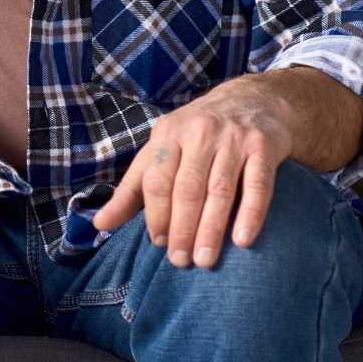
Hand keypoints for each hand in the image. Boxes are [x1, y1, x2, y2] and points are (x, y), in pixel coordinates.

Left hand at [92, 75, 295, 268]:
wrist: (252, 100)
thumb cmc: (198, 134)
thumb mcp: (160, 150)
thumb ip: (132, 188)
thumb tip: (100, 224)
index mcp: (168, 133)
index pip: (157, 180)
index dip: (156, 214)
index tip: (158, 244)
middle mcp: (199, 133)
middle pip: (187, 188)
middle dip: (182, 228)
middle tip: (180, 261)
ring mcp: (233, 138)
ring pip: (219, 190)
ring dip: (211, 228)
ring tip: (205, 260)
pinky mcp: (263, 146)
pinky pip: (257, 185)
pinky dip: (250, 214)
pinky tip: (242, 240)